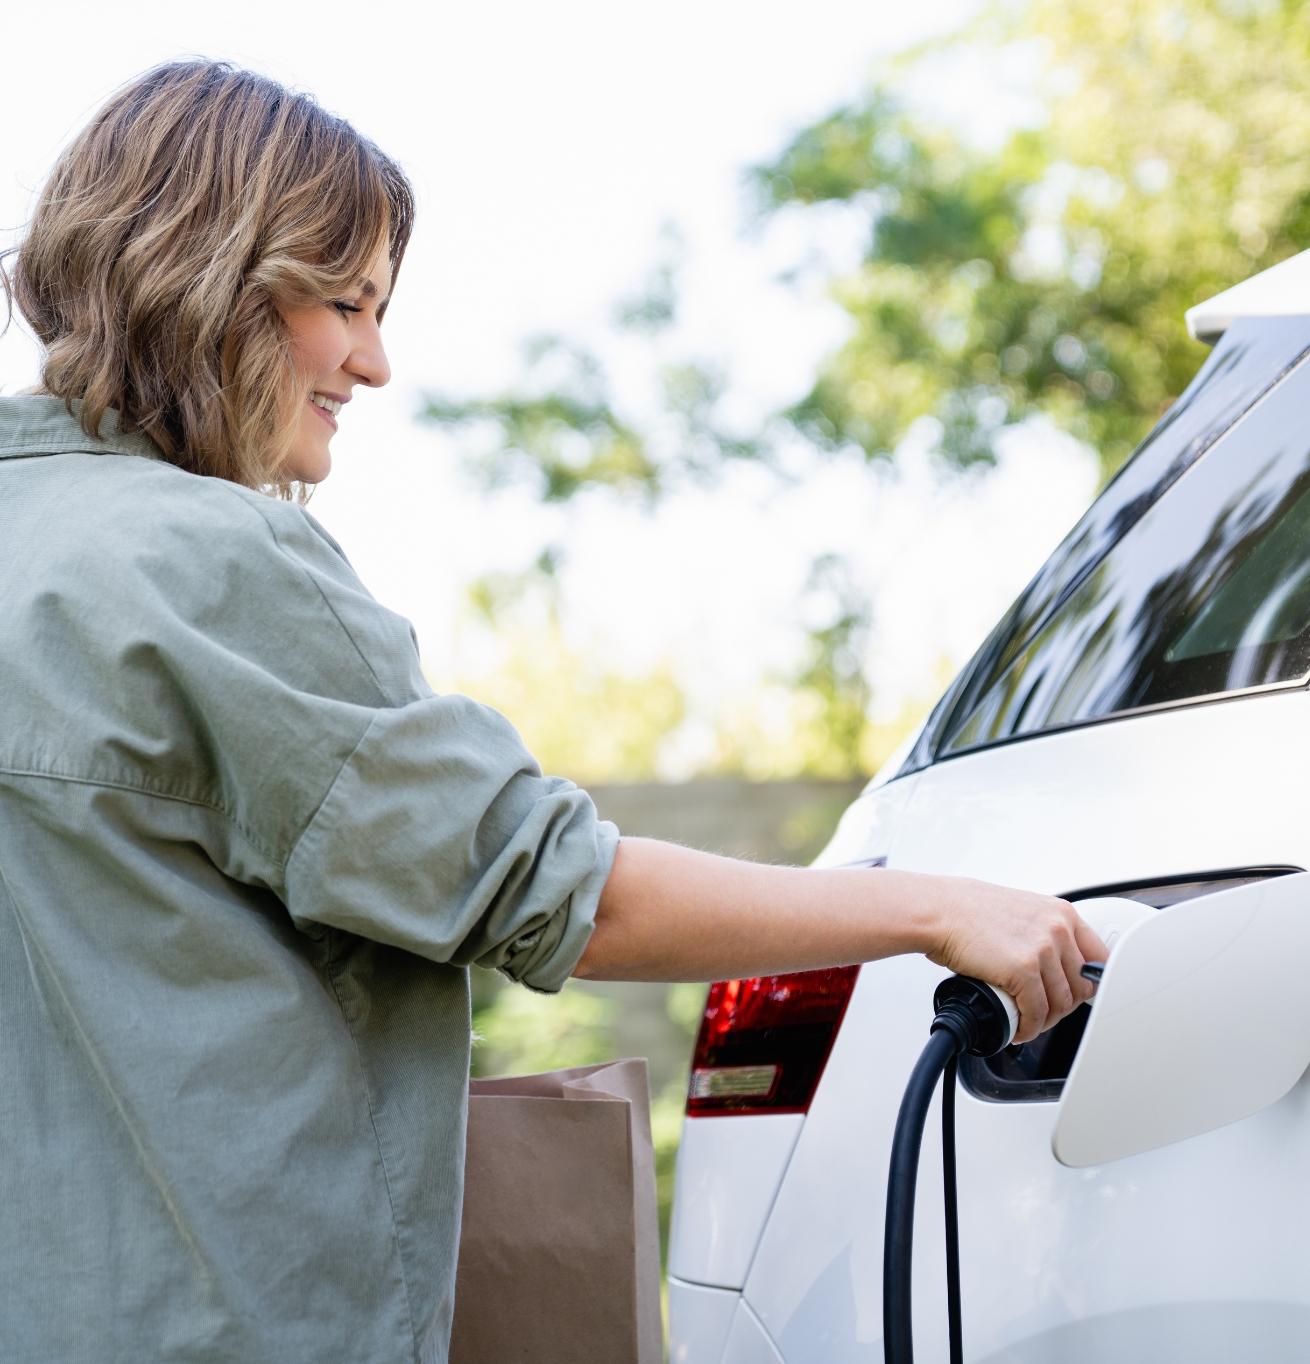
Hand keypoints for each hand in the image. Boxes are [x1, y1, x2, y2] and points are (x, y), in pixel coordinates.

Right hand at [924, 877, 1108, 1044]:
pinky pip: (1036, 1013)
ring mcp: (1042, 950)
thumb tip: (1055, 963)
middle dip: (1064, 1006)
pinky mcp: (1022, 971)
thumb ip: (1045, 932)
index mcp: (1062, 914)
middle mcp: (1058, 930)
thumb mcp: (1022, 911)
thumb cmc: (970, 910)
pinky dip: (1028, 1028)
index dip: (1088, 984)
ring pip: (1060, 1004)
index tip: (1075, 994)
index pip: (1099, 959)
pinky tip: (1018, 1028)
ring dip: (1045, 1021)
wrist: (939, 911)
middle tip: (1044, 1012)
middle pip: (1082, 986)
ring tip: (1028, 1022)